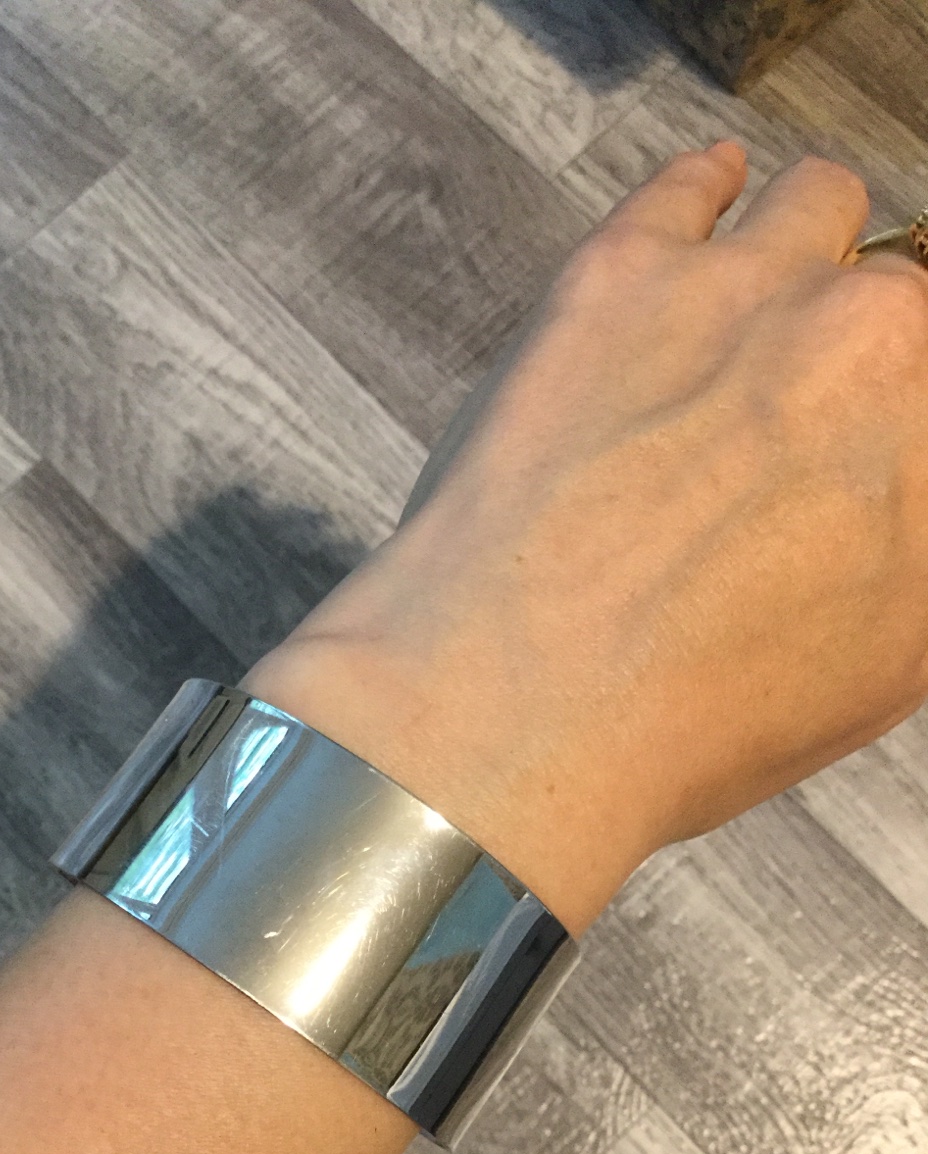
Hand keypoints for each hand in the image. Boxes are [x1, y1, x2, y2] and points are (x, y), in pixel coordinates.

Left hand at [247, 146, 927, 932]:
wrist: (518, 709)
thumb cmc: (689, 717)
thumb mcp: (885, 662)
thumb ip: (912, 535)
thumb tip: (896, 482)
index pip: (924, 390)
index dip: (888, 431)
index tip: (860, 448)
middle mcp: (869, 335)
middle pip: (895, 301)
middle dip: (860, 353)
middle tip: (799, 416)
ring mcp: (744, 288)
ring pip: (819, 207)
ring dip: (806, 250)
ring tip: (770, 296)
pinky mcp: (623, 271)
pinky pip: (692, 184)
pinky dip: (709, 189)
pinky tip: (710, 201)